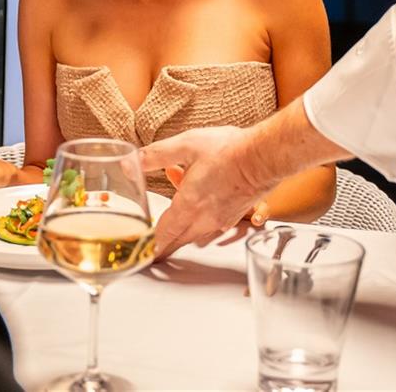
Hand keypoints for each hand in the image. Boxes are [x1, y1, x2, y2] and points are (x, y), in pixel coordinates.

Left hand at [141, 125, 268, 257]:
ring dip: (183, 224)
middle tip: (154, 247)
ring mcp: (221, 220)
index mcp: (189, 206)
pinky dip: (200, 217)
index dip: (152, 243)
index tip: (144, 251)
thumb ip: (156, 155)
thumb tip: (130, 162)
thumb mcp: (186, 145)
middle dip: (165, 241)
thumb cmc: (229, 150)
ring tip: (177, 195)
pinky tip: (200, 196)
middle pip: (179, 238)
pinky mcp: (234, 215)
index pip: (164, 232)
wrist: (265, 156)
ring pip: (195, 232)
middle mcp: (205, 219)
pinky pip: (211, 224)